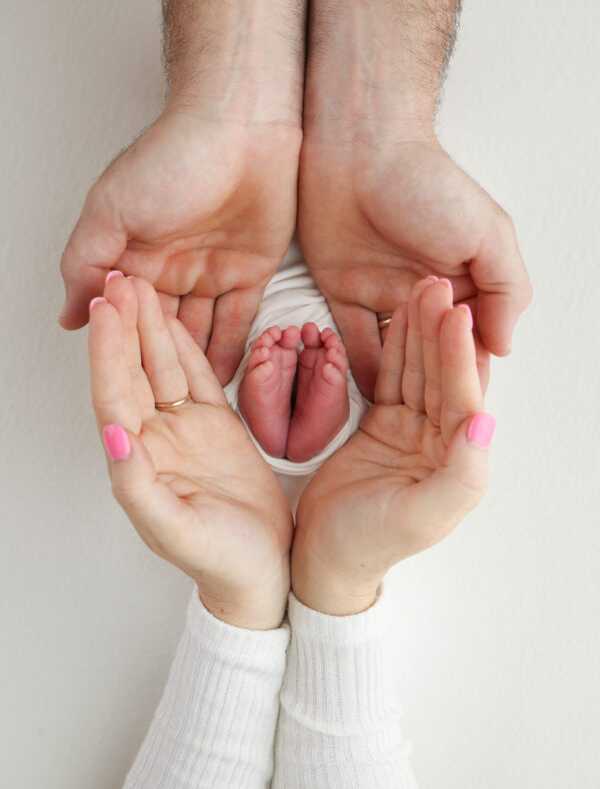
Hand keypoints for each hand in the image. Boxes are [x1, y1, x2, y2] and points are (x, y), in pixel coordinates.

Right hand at [62, 107, 300, 384]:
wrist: (243, 128)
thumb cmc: (173, 157)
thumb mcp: (111, 210)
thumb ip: (86, 264)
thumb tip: (69, 316)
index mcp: (133, 256)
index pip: (124, 316)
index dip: (124, 349)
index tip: (125, 389)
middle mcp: (170, 267)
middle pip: (162, 329)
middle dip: (161, 364)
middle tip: (164, 409)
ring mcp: (211, 270)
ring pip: (200, 330)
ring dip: (194, 364)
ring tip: (193, 407)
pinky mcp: (251, 270)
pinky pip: (240, 319)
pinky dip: (233, 350)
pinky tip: (224, 382)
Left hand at [89, 273, 293, 629]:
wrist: (265, 569)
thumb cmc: (222, 562)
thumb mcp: (178, 531)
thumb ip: (140, 488)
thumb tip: (113, 439)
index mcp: (138, 462)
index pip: (114, 396)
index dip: (108, 351)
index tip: (106, 309)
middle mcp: (154, 440)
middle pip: (132, 371)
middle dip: (124, 325)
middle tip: (120, 279)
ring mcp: (184, 430)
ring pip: (162, 367)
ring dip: (150, 327)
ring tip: (141, 285)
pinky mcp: (215, 426)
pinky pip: (195, 377)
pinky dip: (184, 347)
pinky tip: (174, 320)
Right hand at [290, 276, 493, 615]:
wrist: (324, 557)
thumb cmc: (370, 544)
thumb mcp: (419, 516)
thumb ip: (460, 475)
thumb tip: (486, 424)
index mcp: (457, 462)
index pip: (461, 397)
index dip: (459, 356)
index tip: (457, 314)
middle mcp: (440, 442)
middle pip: (442, 376)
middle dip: (440, 331)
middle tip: (437, 286)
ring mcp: (412, 430)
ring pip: (418, 371)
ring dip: (420, 332)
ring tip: (420, 290)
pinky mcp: (384, 424)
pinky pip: (392, 379)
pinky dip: (395, 348)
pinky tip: (397, 319)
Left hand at [298, 134, 531, 398]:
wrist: (357, 148)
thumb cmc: (427, 183)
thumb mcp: (487, 232)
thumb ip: (505, 288)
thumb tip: (506, 347)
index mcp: (465, 280)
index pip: (474, 338)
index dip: (473, 370)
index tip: (468, 408)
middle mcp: (425, 292)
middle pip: (432, 351)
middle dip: (432, 385)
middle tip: (430, 426)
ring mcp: (383, 293)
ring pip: (394, 350)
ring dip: (397, 381)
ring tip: (398, 422)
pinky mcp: (342, 291)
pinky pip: (351, 338)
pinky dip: (355, 367)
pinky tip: (366, 398)